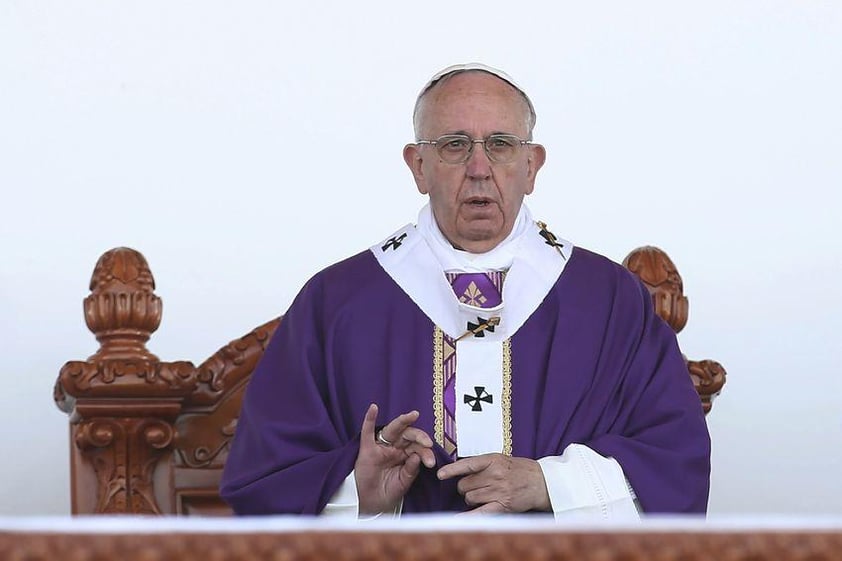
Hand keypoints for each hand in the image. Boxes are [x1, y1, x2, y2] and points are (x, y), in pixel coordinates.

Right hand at [354, 403, 435, 514]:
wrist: (369, 505)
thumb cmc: (386, 493)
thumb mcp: (403, 483)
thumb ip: (411, 471)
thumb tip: (417, 456)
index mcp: (406, 456)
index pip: (418, 448)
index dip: (426, 452)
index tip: (431, 463)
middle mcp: (395, 448)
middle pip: (408, 435)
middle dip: (420, 437)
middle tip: (428, 443)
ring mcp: (381, 447)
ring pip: (393, 429)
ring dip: (403, 421)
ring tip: (413, 415)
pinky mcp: (367, 449)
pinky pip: (367, 432)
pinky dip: (369, 419)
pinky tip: (374, 408)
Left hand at [436, 453, 550, 513]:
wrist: (541, 482)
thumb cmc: (519, 470)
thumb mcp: (501, 459)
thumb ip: (482, 464)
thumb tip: (460, 471)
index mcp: (493, 460)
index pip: (467, 464)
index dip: (452, 470)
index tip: (440, 475)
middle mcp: (495, 475)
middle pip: (465, 484)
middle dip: (465, 487)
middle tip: (475, 486)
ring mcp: (498, 491)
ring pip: (469, 498)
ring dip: (471, 499)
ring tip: (483, 495)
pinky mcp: (502, 505)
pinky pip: (479, 512)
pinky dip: (467, 517)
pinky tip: (457, 519)